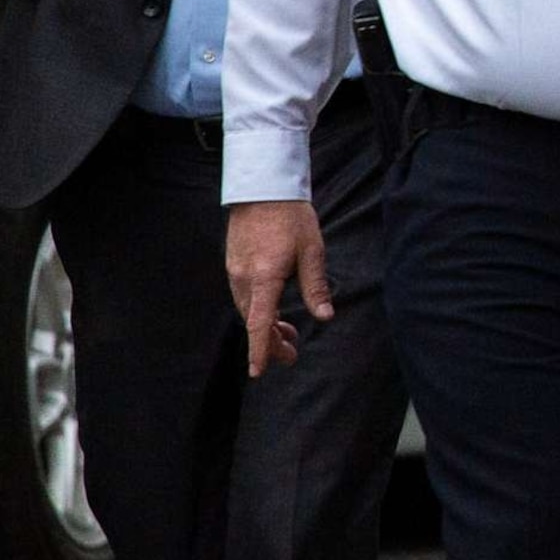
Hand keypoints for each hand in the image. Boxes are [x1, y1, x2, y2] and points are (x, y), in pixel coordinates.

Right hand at [224, 200, 331, 377]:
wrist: (264, 189)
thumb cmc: (292, 218)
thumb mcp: (312, 251)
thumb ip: (315, 286)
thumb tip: (325, 315)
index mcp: (264, 277)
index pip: (259, 322)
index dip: (260, 348)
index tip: (258, 370)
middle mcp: (244, 278)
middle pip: (253, 320)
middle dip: (270, 342)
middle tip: (292, 355)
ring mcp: (235, 271)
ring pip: (248, 310)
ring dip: (266, 326)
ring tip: (289, 334)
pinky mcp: (234, 264)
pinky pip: (244, 296)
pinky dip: (258, 310)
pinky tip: (275, 312)